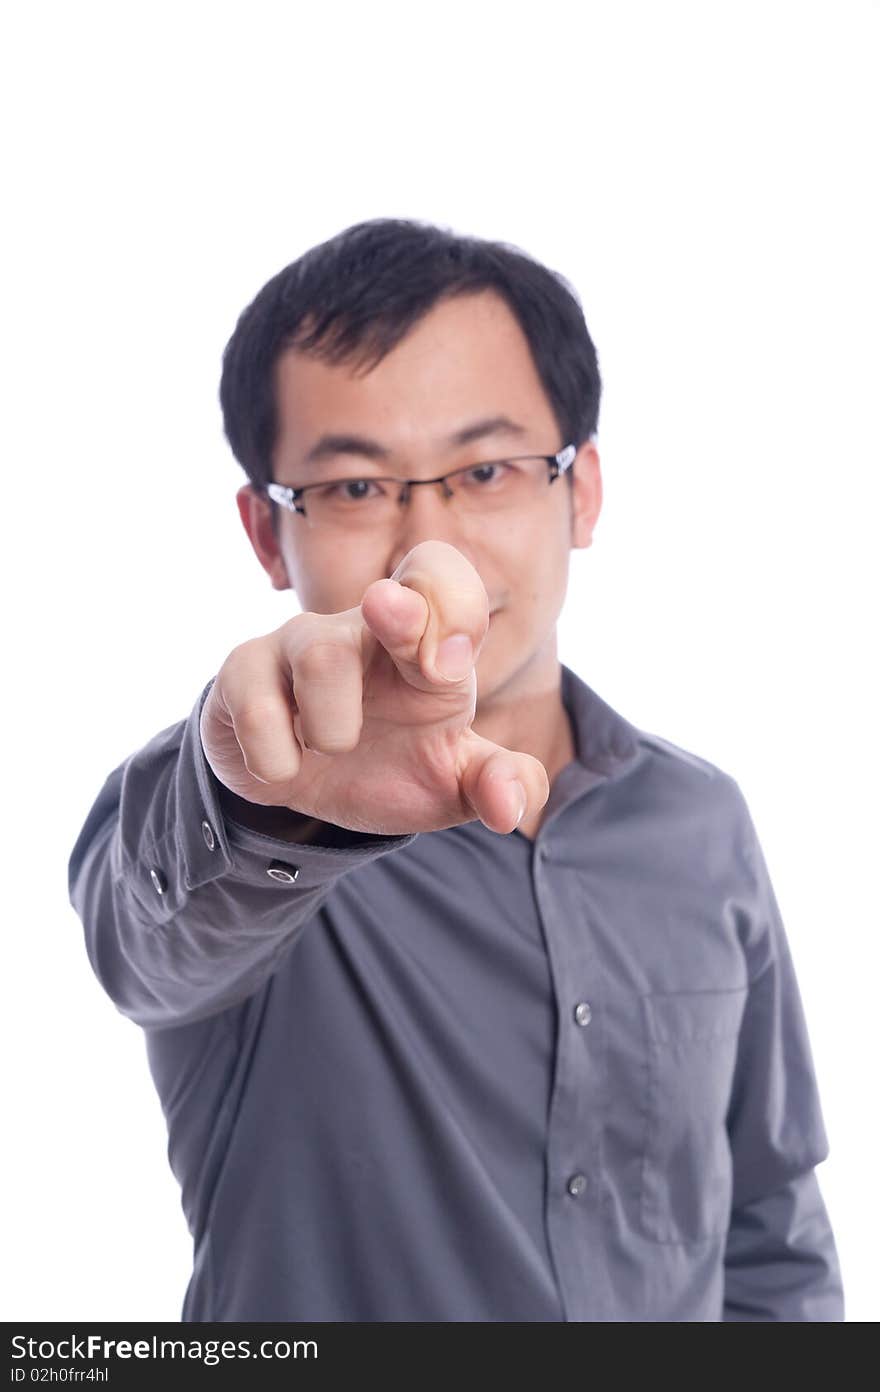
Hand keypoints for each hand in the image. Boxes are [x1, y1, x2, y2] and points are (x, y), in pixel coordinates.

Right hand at [200, 540, 549, 834]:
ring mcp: (299, 642)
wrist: (302, 784)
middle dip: (401, 612)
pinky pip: (256, 708)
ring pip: (321, 656)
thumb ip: (494, 784)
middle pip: (388, 597)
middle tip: (397, 622)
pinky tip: (284, 762)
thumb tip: (510, 808)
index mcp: (424, 642)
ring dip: (333, 727)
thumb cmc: (388, 761)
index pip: (443, 582)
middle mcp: (363, 629)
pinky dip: (276, 757)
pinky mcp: (243, 671)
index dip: (454, 608)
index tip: (449, 665)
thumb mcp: (450, 782)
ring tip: (334, 749)